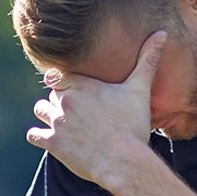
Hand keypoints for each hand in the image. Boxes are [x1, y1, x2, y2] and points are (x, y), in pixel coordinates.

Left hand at [25, 29, 165, 195]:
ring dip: (48, 114)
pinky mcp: (53, 143)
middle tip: (75, 108)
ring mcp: (57, 122)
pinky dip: (40, 136)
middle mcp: (65, 100)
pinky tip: (50, 138)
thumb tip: (162, 33)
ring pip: (40, 109)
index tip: (73, 87)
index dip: (66, 81)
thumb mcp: (140, 90)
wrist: (124, 161)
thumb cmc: (133, 126)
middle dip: (62, 98)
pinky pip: (34, 135)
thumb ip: (147, 60)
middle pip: (53, 92)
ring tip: (62, 121)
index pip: (60, 74)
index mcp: (82, 84)